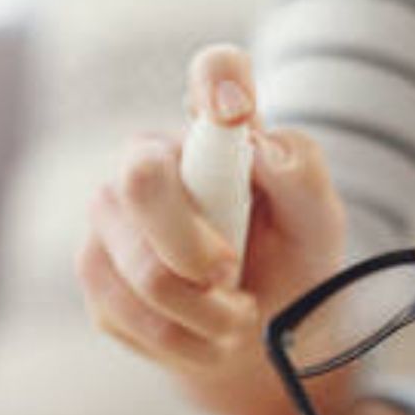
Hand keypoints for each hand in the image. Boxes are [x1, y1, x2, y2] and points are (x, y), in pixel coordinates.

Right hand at [75, 44, 349, 414]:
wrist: (256, 339)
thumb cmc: (289, 267)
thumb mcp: (319, 226)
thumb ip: (302, 175)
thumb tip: (259, 147)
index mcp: (215, 134)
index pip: (215, 72)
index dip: (218, 83)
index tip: (236, 114)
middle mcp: (151, 161)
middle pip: (142, 181)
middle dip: (194, 249)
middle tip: (233, 275)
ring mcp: (111, 216)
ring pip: (144, 271)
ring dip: (206, 314)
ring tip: (236, 318)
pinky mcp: (95, 272)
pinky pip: (132, 316)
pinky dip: (183, 342)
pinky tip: (204, 336)